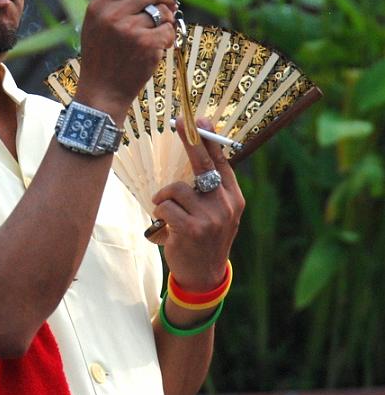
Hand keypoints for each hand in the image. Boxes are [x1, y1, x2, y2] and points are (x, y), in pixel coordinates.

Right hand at [75, 0, 176, 120]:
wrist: (102, 91)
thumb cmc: (102, 59)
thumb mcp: (96, 27)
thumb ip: (115, 5)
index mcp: (98, 7)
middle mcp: (113, 15)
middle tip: (169, 5)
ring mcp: (130, 30)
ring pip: (163, 12)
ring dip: (167, 20)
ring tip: (159, 32)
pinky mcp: (147, 44)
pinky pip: (168, 30)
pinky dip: (168, 38)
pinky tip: (159, 47)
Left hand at [148, 117, 244, 291]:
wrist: (204, 276)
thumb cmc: (204, 238)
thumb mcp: (218, 213)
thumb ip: (212, 189)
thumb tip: (200, 152)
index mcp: (234, 198)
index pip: (221, 161)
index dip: (208, 138)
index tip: (198, 118)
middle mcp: (226, 205)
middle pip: (204, 164)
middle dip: (190, 140)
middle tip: (178, 122)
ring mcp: (210, 218)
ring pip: (177, 188)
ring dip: (164, 197)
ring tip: (166, 211)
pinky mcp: (192, 229)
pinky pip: (166, 206)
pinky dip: (159, 212)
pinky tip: (164, 225)